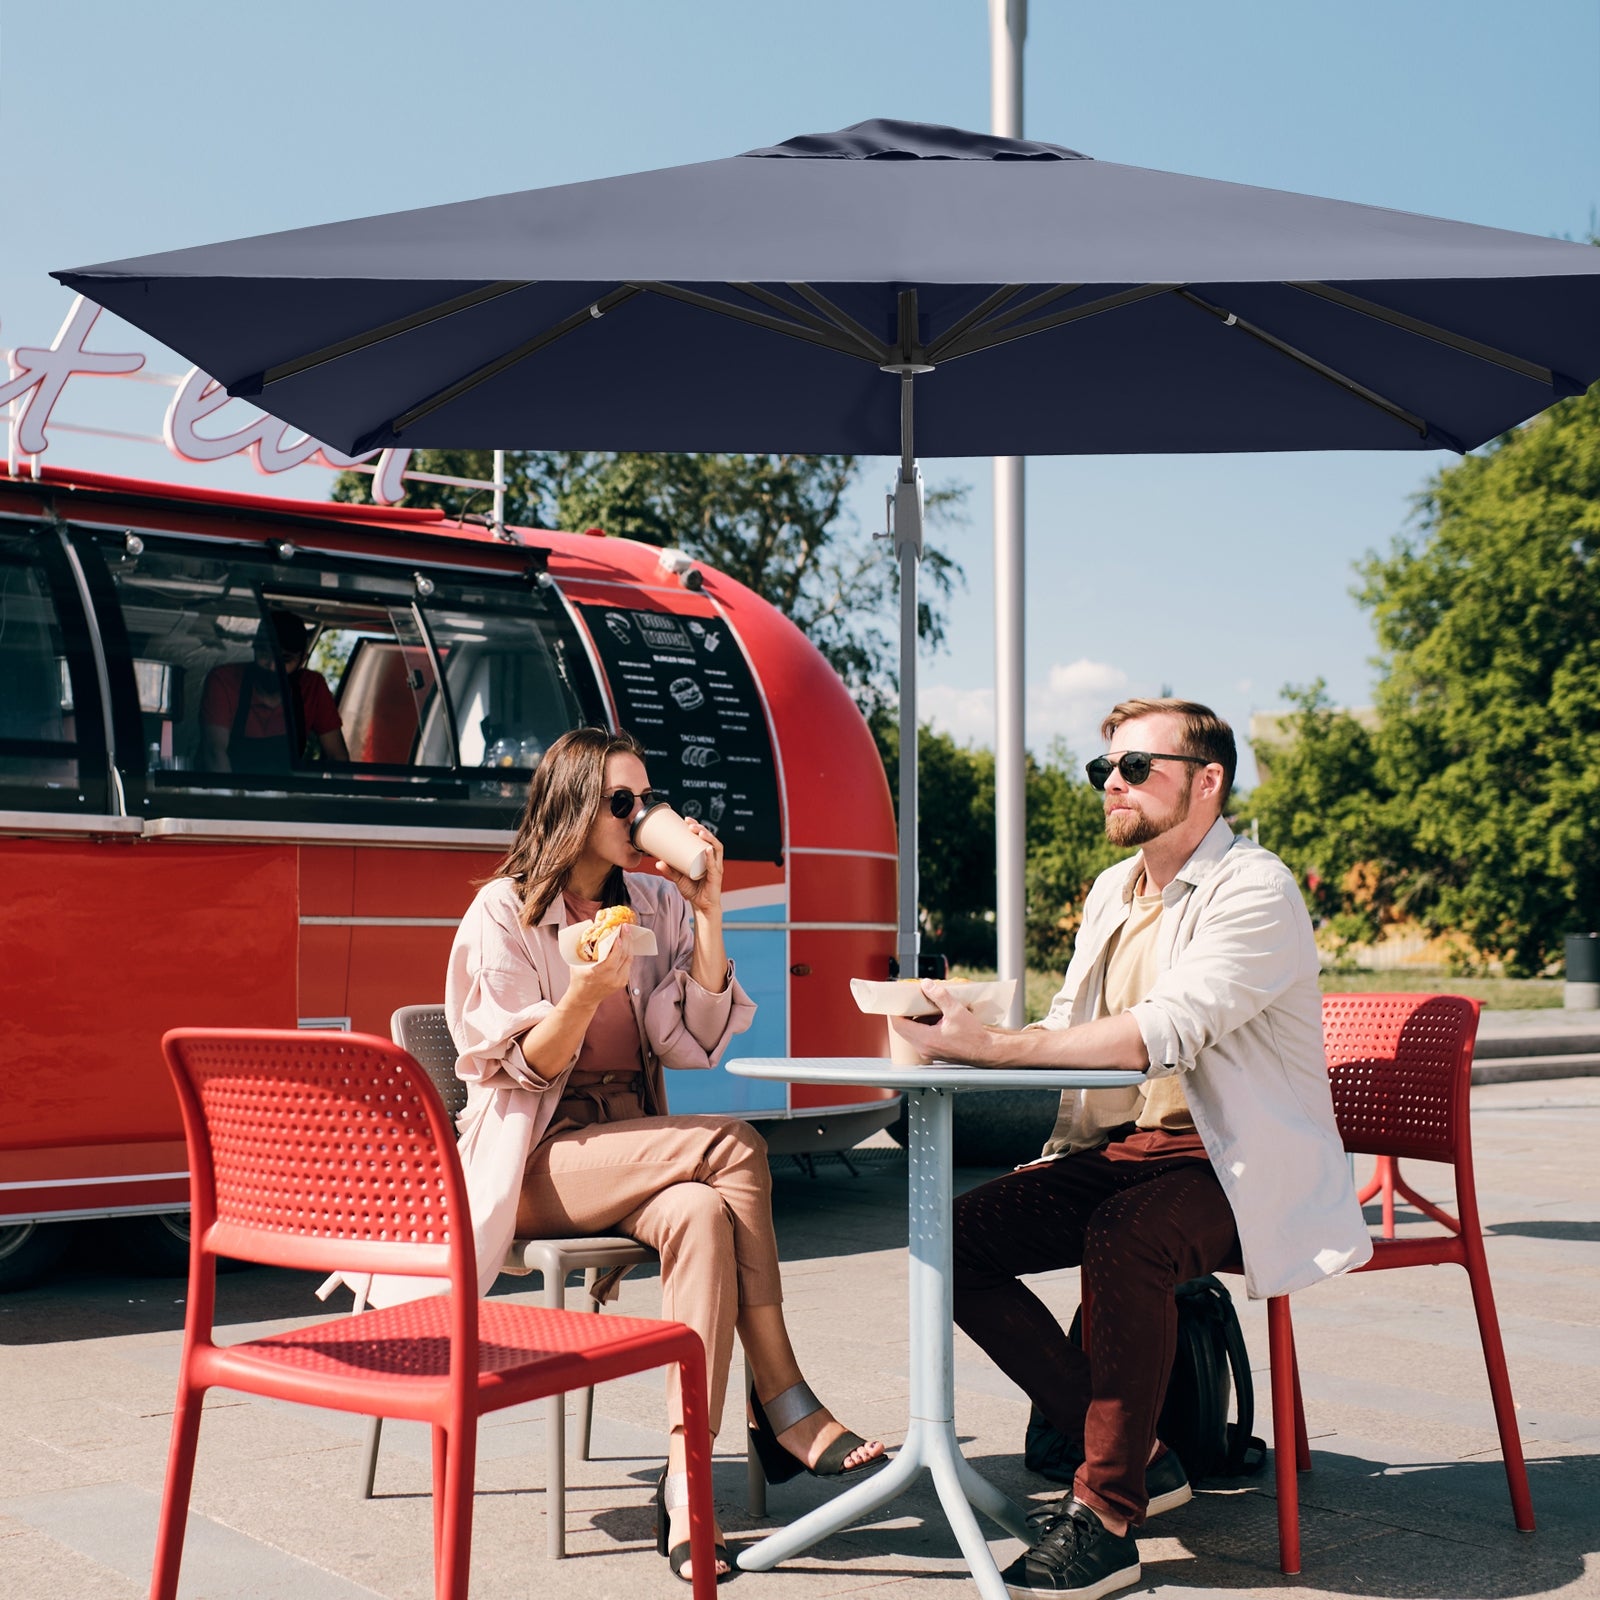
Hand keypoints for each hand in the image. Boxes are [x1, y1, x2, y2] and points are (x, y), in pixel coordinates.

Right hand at [562, 932, 633, 1011]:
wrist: (583, 999)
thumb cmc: (578, 979)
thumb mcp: (578, 964)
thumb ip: (586, 949)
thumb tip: (591, 930)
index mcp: (598, 974)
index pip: (613, 959)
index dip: (618, 946)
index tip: (619, 933)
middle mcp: (611, 979)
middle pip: (624, 957)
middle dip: (626, 940)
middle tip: (626, 927)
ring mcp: (618, 981)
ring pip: (629, 960)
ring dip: (629, 945)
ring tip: (628, 933)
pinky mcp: (622, 982)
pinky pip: (628, 965)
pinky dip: (628, 953)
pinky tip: (627, 944)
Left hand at [658, 818, 723, 918]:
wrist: (701, 906)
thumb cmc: (694, 890)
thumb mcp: (679, 878)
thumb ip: (670, 870)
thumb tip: (657, 861)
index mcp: (706, 856)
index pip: (704, 837)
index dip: (697, 826)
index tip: (686, 820)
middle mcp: (713, 859)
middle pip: (711, 839)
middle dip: (702, 829)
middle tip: (690, 825)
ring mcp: (716, 867)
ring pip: (716, 848)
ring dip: (709, 838)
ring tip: (699, 832)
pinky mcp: (716, 877)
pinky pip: (714, 865)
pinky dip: (710, 857)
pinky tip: (707, 849)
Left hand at [888, 981, 1004, 1065]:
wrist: (987, 1051)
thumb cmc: (974, 1036)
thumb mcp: (956, 1011)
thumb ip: (939, 996)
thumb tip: (926, 984)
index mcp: (925, 1039)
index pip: (899, 1025)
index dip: (895, 1011)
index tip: (896, 1000)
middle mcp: (924, 1047)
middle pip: (904, 1028)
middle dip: (905, 1012)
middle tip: (909, 999)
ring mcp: (929, 1050)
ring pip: (914, 1032)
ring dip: (916, 1018)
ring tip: (923, 1003)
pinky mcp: (936, 1050)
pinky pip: (923, 1036)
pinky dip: (925, 1024)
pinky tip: (935, 1014)